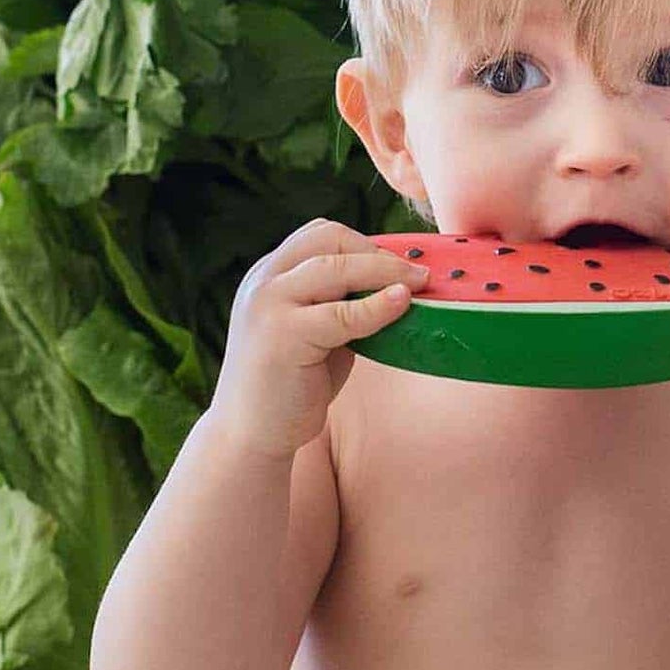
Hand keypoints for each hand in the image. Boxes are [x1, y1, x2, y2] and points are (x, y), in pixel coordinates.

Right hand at [206, 219, 429, 458]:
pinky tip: (402, 303)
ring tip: (420, 283)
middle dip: (379, 253)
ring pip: (336, 267)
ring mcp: (268, 305)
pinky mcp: (282, 335)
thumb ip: (343, 304)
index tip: (400, 263)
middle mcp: (263, 281)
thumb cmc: (291, 385)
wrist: (249, 435)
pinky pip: (342, 313)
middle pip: (330, 240)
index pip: (321, 234)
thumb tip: (401, 287)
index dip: (365, 243)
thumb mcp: (318, 332)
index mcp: (269, 275)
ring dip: (385, 271)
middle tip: (418, 273)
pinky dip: (378, 305)